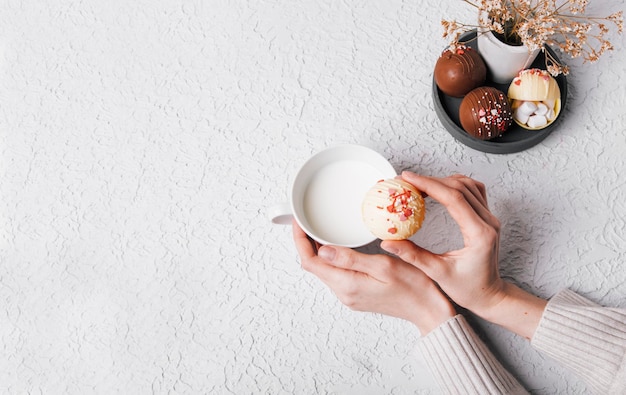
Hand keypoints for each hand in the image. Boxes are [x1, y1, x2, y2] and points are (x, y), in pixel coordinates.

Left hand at [293, 220, 454, 334]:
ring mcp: (349, 295)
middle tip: (307, 220)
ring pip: (323, 270)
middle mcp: (344, 293)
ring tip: (319, 228)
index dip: (300, 240)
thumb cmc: (413, 288)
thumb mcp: (383, 267)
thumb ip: (351, 259)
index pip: (310, 262)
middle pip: (313, 266)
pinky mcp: (356, 294)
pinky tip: (337, 245)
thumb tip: (323, 251)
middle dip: (306, 242)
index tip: (299, 222)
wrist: (428, 311)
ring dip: (318, 250)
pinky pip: (335, 274)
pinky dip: (331, 258)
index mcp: (347, 285)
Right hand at [382, 172, 545, 339]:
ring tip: (419, 185)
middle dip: (430, 180)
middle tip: (406, 181)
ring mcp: (490, 218)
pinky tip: (440, 189)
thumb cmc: (468, 289)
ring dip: (442, 180)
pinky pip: (473, 191)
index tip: (408, 178)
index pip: (453, 198)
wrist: (490, 296)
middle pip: (459, 187)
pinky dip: (454, 185)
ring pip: (468, 185)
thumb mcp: (437, 274)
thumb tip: (388, 243)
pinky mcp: (487, 218)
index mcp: (479, 234)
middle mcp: (488, 222)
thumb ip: (412, 256)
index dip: (429, 184)